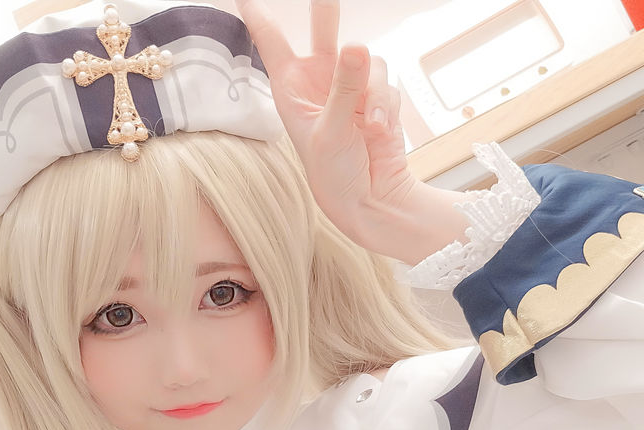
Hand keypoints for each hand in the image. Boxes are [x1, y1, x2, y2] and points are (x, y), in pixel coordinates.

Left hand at [238, 0, 468, 264]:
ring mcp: (349, 86)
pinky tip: (380, 130)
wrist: (369, 197)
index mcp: (291, 88)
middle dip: (326, 12)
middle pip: (322, 31)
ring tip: (370, 125)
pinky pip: (386, 80)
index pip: (271, 41)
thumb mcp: (332, 131)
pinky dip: (387, 105)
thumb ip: (345, 87)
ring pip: (367, 59)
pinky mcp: (376, 94)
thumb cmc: (334, 172)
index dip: (257, 13)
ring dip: (373, 91)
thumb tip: (357, 46)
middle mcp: (318, 81)